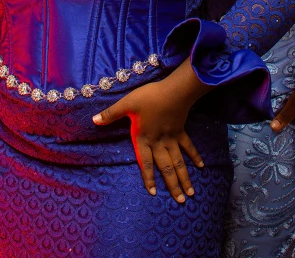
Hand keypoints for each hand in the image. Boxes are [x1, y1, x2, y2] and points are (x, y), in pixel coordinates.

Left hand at [93, 76, 204, 203]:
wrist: (173, 91)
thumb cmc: (149, 97)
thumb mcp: (127, 104)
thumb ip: (111, 114)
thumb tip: (94, 121)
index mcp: (144, 138)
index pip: (145, 162)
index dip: (148, 177)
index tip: (153, 193)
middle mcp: (158, 143)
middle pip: (166, 168)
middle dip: (172, 185)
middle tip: (181, 201)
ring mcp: (171, 138)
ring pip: (178, 162)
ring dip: (184, 177)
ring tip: (190, 193)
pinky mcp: (181, 131)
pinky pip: (188, 146)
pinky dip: (194, 155)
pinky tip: (201, 166)